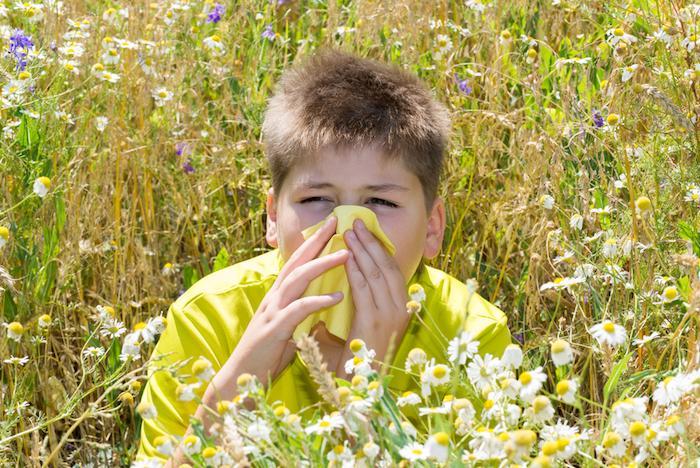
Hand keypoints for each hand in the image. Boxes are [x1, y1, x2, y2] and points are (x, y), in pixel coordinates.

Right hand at [224, 214, 350, 387]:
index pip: (298, 262)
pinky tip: (338, 295)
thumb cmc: (267, 355)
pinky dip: (319, 300)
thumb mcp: (288, 327)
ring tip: (346, 255)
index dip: (314, 243)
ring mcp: (273, 311)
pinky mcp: (275, 329)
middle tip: (337, 222)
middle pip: (297, 262)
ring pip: (298, 279)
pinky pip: (299, 309)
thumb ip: (302, 312)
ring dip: (323, 264)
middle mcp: (274, 297)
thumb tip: (323, 304)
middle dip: (318, 241)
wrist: (241, 379)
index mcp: (278, 296)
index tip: (332, 225)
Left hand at [335, 218, 409, 379]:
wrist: (359, 384)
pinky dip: (355, 269)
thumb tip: (348, 276)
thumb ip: (361, 301)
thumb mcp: (364, 322)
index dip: (379, 248)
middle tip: (356, 222)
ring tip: (349, 232)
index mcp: (401, 308)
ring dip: (362, 250)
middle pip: (387, 266)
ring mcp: (390, 315)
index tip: (366, 230)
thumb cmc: (357, 356)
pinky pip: (364, 289)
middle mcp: (400, 309)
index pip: (393, 269)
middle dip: (371, 242)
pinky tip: (345, 256)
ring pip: (377, 273)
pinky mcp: (376, 321)